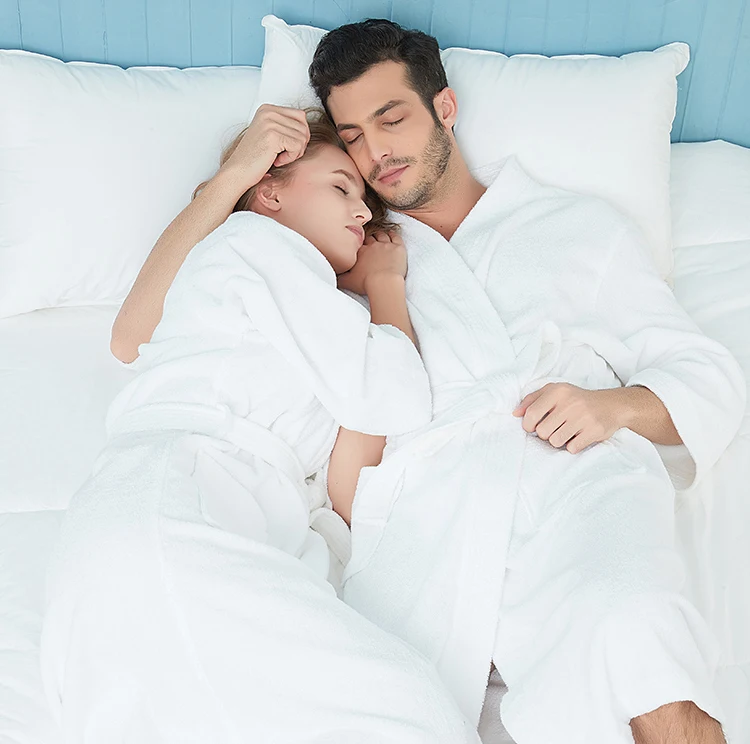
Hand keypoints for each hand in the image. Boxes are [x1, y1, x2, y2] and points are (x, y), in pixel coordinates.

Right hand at [219, 104, 310, 187]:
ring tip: (278, 157)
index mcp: (268, 109)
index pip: (300, 116)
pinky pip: (297, 146)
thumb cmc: (255, 158)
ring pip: (302, 137)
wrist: (238, 172)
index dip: (299, 135)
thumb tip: (306, 128)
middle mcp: (269, 111)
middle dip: (299, 145)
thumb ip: (285, 126)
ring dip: (294, 152)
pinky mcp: (273, 135)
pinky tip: (276, 161)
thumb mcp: (270, 135)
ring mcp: (270, 122)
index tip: (285, 146)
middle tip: (283, 154)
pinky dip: (290, 158)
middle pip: (303, 126)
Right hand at [337, 231, 407, 295]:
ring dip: (380, 235)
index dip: (359, 244)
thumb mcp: (347, 281)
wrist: (383, 283)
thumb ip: (340, 277)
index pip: (358, 243)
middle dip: (369, 239)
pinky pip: (395, 237)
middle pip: (370, 238)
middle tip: (369, 241)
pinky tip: (392, 234)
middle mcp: (372, 245)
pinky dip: (393, 235)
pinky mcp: (398, 248)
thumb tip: (334, 276)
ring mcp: (386, 245)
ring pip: (382, 235)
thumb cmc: (366, 283)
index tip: (359, 246)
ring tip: (379, 236)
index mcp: (360, 251)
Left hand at [512, 383, 626, 453]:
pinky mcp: (594, 431)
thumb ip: (532, 400)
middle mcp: (570, 403)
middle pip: (542, 432)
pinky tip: (578, 436)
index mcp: (557, 391)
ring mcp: (583, 417)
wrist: (611, 405)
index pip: (531, 414)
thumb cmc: (576, 400)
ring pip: (555, 442)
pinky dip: (573, 446)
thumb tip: (515, 414)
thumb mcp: (554, 392)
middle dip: (546, 433)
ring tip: (566, 432)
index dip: (528, 425)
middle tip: (556, 428)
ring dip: (559, 441)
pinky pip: (572, 448)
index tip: (533, 426)